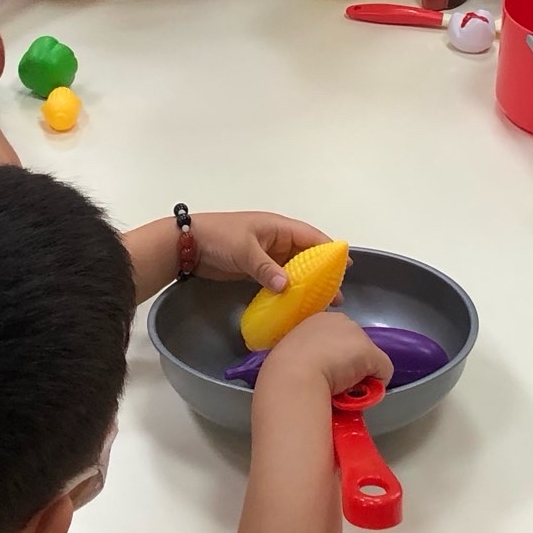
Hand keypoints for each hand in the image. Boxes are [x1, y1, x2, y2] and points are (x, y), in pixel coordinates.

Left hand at [184, 211, 329, 292]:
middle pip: (306, 256)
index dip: (329, 250)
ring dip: (307, 285)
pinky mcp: (256, 270)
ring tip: (323, 304)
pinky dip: (289, 290)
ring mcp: (266, 256)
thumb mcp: (244, 250)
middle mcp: (276, 240)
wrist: (187, 245)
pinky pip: (278, 280)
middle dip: (322, 273)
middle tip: (337, 294)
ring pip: (293, 270)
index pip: (311, 237)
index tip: (345, 266)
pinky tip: (297, 304)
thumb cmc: (219, 238)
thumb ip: (266, 269)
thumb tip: (287, 287)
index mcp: (278, 228)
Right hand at [257, 310, 391, 399]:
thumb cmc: (285, 367)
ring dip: (357, 374)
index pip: (334, 336)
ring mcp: (358, 336)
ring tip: (341, 388)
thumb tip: (317, 367)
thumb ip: (306, 354)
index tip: (322, 369)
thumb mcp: (293, 353)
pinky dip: (375, 385)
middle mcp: (340, 320)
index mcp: (317, 319)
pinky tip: (357, 393)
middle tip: (331, 381)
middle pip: (353, 345)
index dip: (331, 354)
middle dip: (348, 363)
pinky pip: (383, 372)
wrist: (294, 374)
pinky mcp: (371, 353)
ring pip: (366, 359)